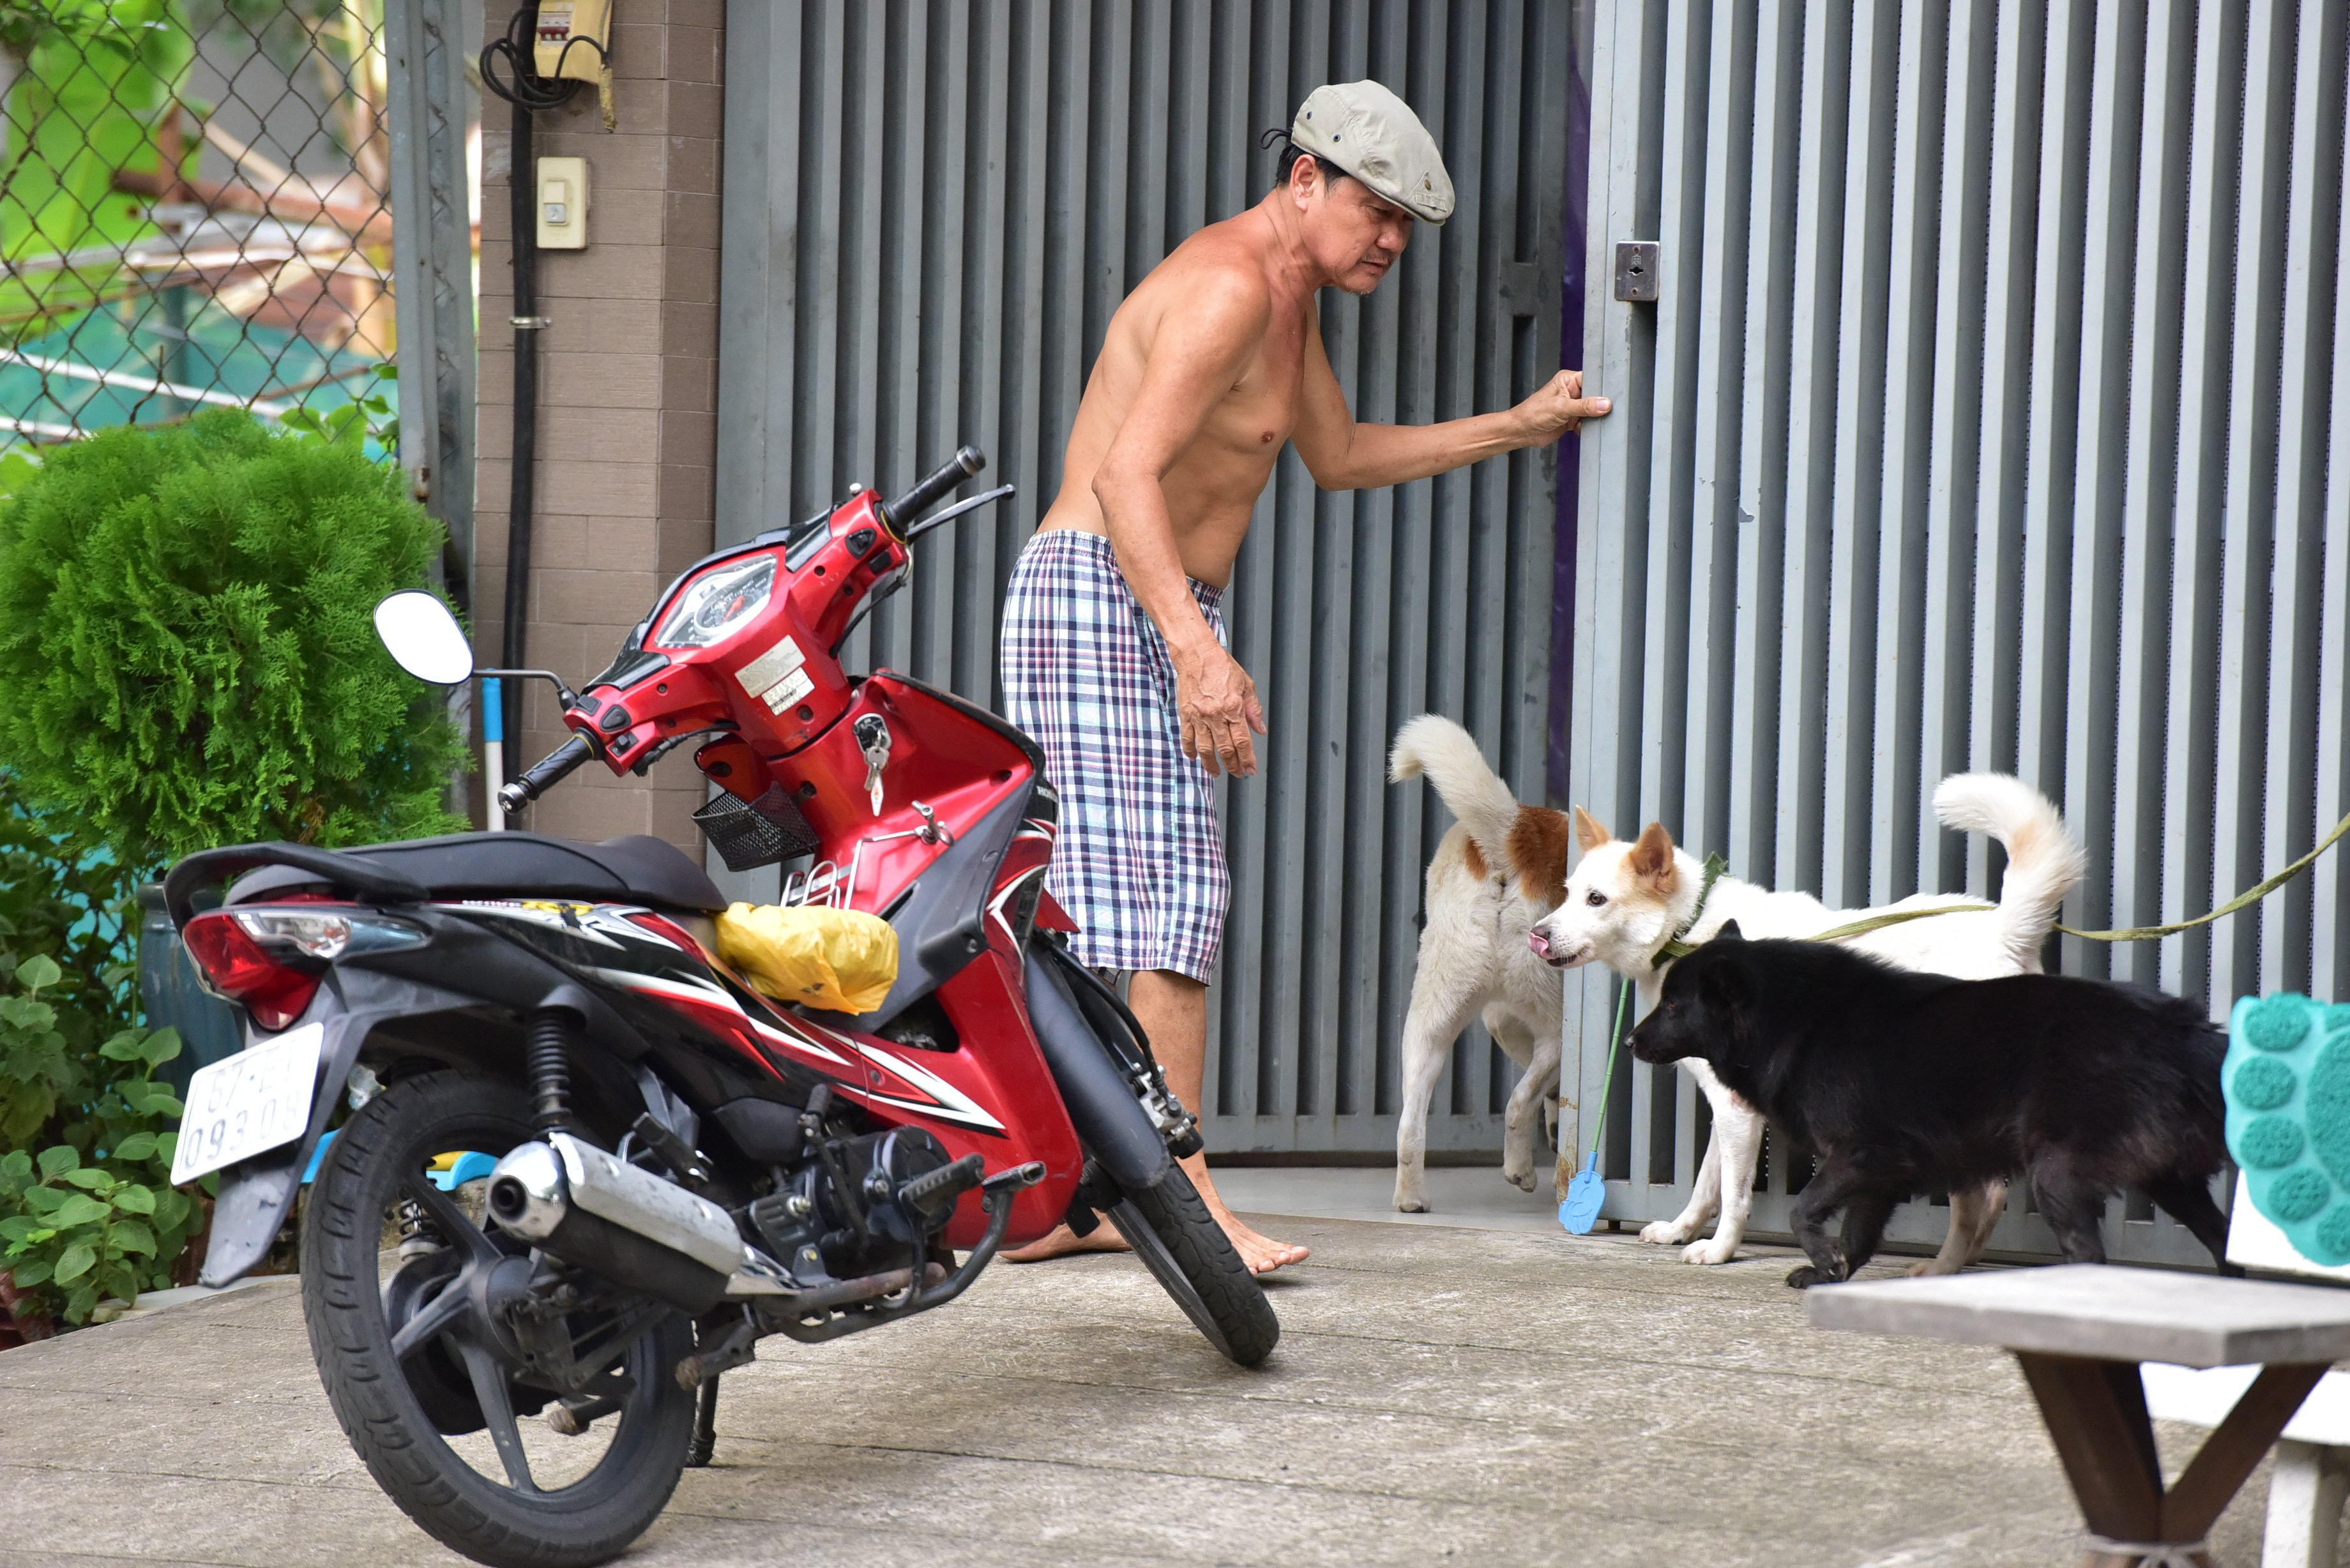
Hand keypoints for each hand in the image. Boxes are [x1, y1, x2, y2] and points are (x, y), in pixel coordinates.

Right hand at [1173, 641, 1266, 777]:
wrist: (1197, 655)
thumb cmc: (1222, 666)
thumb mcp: (1246, 685)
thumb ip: (1254, 710)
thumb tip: (1260, 730)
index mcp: (1233, 708)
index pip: (1242, 741)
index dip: (1247, 759)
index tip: (1250, 769)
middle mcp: (1216, 715)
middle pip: (1225, 749)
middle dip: (1233, 766)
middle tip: (1238, 774)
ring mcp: (1199, 716)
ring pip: (1205, 749)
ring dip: (1211, 765)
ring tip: (1216, 772)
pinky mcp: (1186, 714)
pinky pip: (1187, 738)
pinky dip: (1190, 751)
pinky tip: (1195, 757)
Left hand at [1515, 368, 1611, 440]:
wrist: (1522, 432)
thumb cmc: (1532, 414)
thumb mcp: (1561, 407)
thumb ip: (1584, 406)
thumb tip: (1604, 404)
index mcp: (1568, 380)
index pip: (1592, 379)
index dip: (1601, 387)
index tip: (1611, 396)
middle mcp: (1571, 391)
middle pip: (1595, 396)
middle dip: (1599, 405)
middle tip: (1604, 411)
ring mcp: (1572, 406)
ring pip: (1592, 411)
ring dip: (1593, 418)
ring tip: (1591, 421)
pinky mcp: (1572, 420)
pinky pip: (1587, 422)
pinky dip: (1587, 427)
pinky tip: (1581, 428)